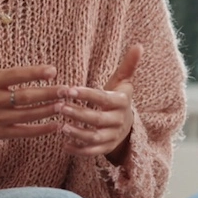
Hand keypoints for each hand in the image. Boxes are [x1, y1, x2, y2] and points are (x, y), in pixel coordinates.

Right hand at [0, 31, 61, 157]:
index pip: (14, 76)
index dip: (34, 73)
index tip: (52, 70)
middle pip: (25, 97)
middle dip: (48, 93)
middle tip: (68, 89)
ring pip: (27, 115)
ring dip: (48, 111)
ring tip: (66, 105)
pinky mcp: (0, 133)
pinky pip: (23, 132)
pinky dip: (40, 130)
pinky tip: (57, 125)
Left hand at [58, 44, 141, 161]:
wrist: (127, 125)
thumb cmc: (118, 98)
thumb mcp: (123, 82)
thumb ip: (128, 65)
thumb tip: (139, 45)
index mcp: (121, 103)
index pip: (103, 99)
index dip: (87, 95)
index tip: (69, 89)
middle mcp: (118, 121)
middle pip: (96, 119)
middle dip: (77, 113)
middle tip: (59, 106)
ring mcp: (112, 136)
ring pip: (94, 137)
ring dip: (77, 133)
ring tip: (60, 127)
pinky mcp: (106, 148)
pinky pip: (92, 152)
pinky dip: (79, 150)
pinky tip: (64, 144)